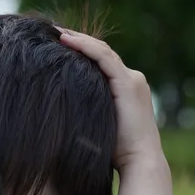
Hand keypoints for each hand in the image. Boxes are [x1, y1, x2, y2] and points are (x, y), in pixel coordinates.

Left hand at [58, 30, 162, 169]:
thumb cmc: (116, 152)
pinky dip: (86, 48)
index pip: (102, 62)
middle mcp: (132, 80)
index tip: (59, 46)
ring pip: (103, 52)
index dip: (82, 51)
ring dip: (79, 40)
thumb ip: (87, 112)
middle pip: (102, 53)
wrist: (139, 161)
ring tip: (58, 33)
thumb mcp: (98, 125)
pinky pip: (104, 59)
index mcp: (125, 89)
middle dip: (79, 42)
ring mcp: (132, 80)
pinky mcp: (127, 84)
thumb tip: (61, 112)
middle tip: (55, 34)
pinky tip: (68, 41)